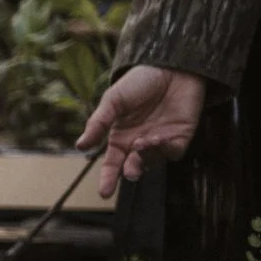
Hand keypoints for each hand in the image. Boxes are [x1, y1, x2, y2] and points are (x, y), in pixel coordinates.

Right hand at [78, 63, 205, 198]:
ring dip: (146, 158)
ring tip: (142, 144)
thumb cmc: (140, 82)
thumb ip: (98, 124)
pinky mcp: (180, 137)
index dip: (108, 178)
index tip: (104, 193)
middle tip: (129, 172)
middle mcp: (139, 143)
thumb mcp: (113, 100)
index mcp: (120, 137)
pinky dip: (163, 149)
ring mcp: (160, 141)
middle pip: (132, 168)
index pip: (112, 164)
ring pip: (152, 162)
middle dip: (130, 173)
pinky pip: (171, 152)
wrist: (172, 67)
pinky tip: (157, 137)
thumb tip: (80, 146)